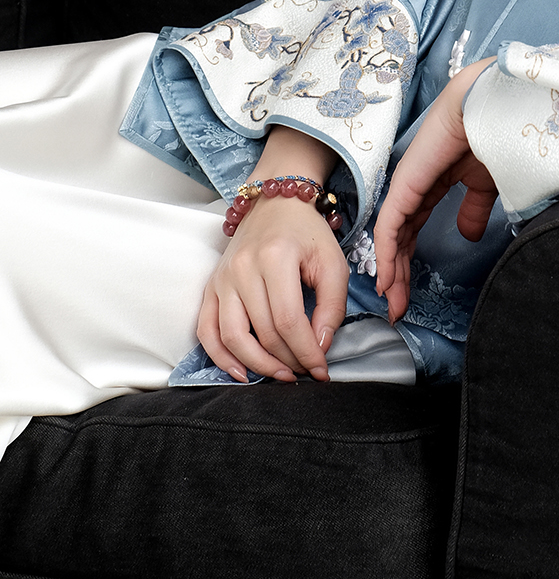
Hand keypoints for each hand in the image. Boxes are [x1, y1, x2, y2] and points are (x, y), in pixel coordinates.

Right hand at [197, 128, 344, 382]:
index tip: (321, 370)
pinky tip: (241, 373)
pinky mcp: (210, 287)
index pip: (288, 319)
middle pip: (262, 331)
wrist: (275, 203)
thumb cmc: (307, 234)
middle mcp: (242, 268)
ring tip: (280, 376)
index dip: (306, 351)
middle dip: (287, 360)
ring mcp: (222, 278)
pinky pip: (206, 330)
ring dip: (257, 364)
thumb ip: (332, 305)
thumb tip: (320, 347)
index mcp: (275, 257)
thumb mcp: (332, 262)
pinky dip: (220, 357)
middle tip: (306, 372)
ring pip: (231, 336)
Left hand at [374, 59, 497, 323]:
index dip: (409, 261)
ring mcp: (406, 185)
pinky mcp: (405, 184)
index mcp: (431, 183)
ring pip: (391, 236)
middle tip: (398, 308)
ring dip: (391, 271)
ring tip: (392, 302)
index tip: (409, 293)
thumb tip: (468, 235)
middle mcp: (413, 186)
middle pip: (399, 238)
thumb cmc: (492, 135)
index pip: (412, 229)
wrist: (488, 105)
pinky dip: (388, 254)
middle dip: (399, 274)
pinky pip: (390, 225)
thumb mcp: (485, 182)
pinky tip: (389, 278)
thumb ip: (472, 209)